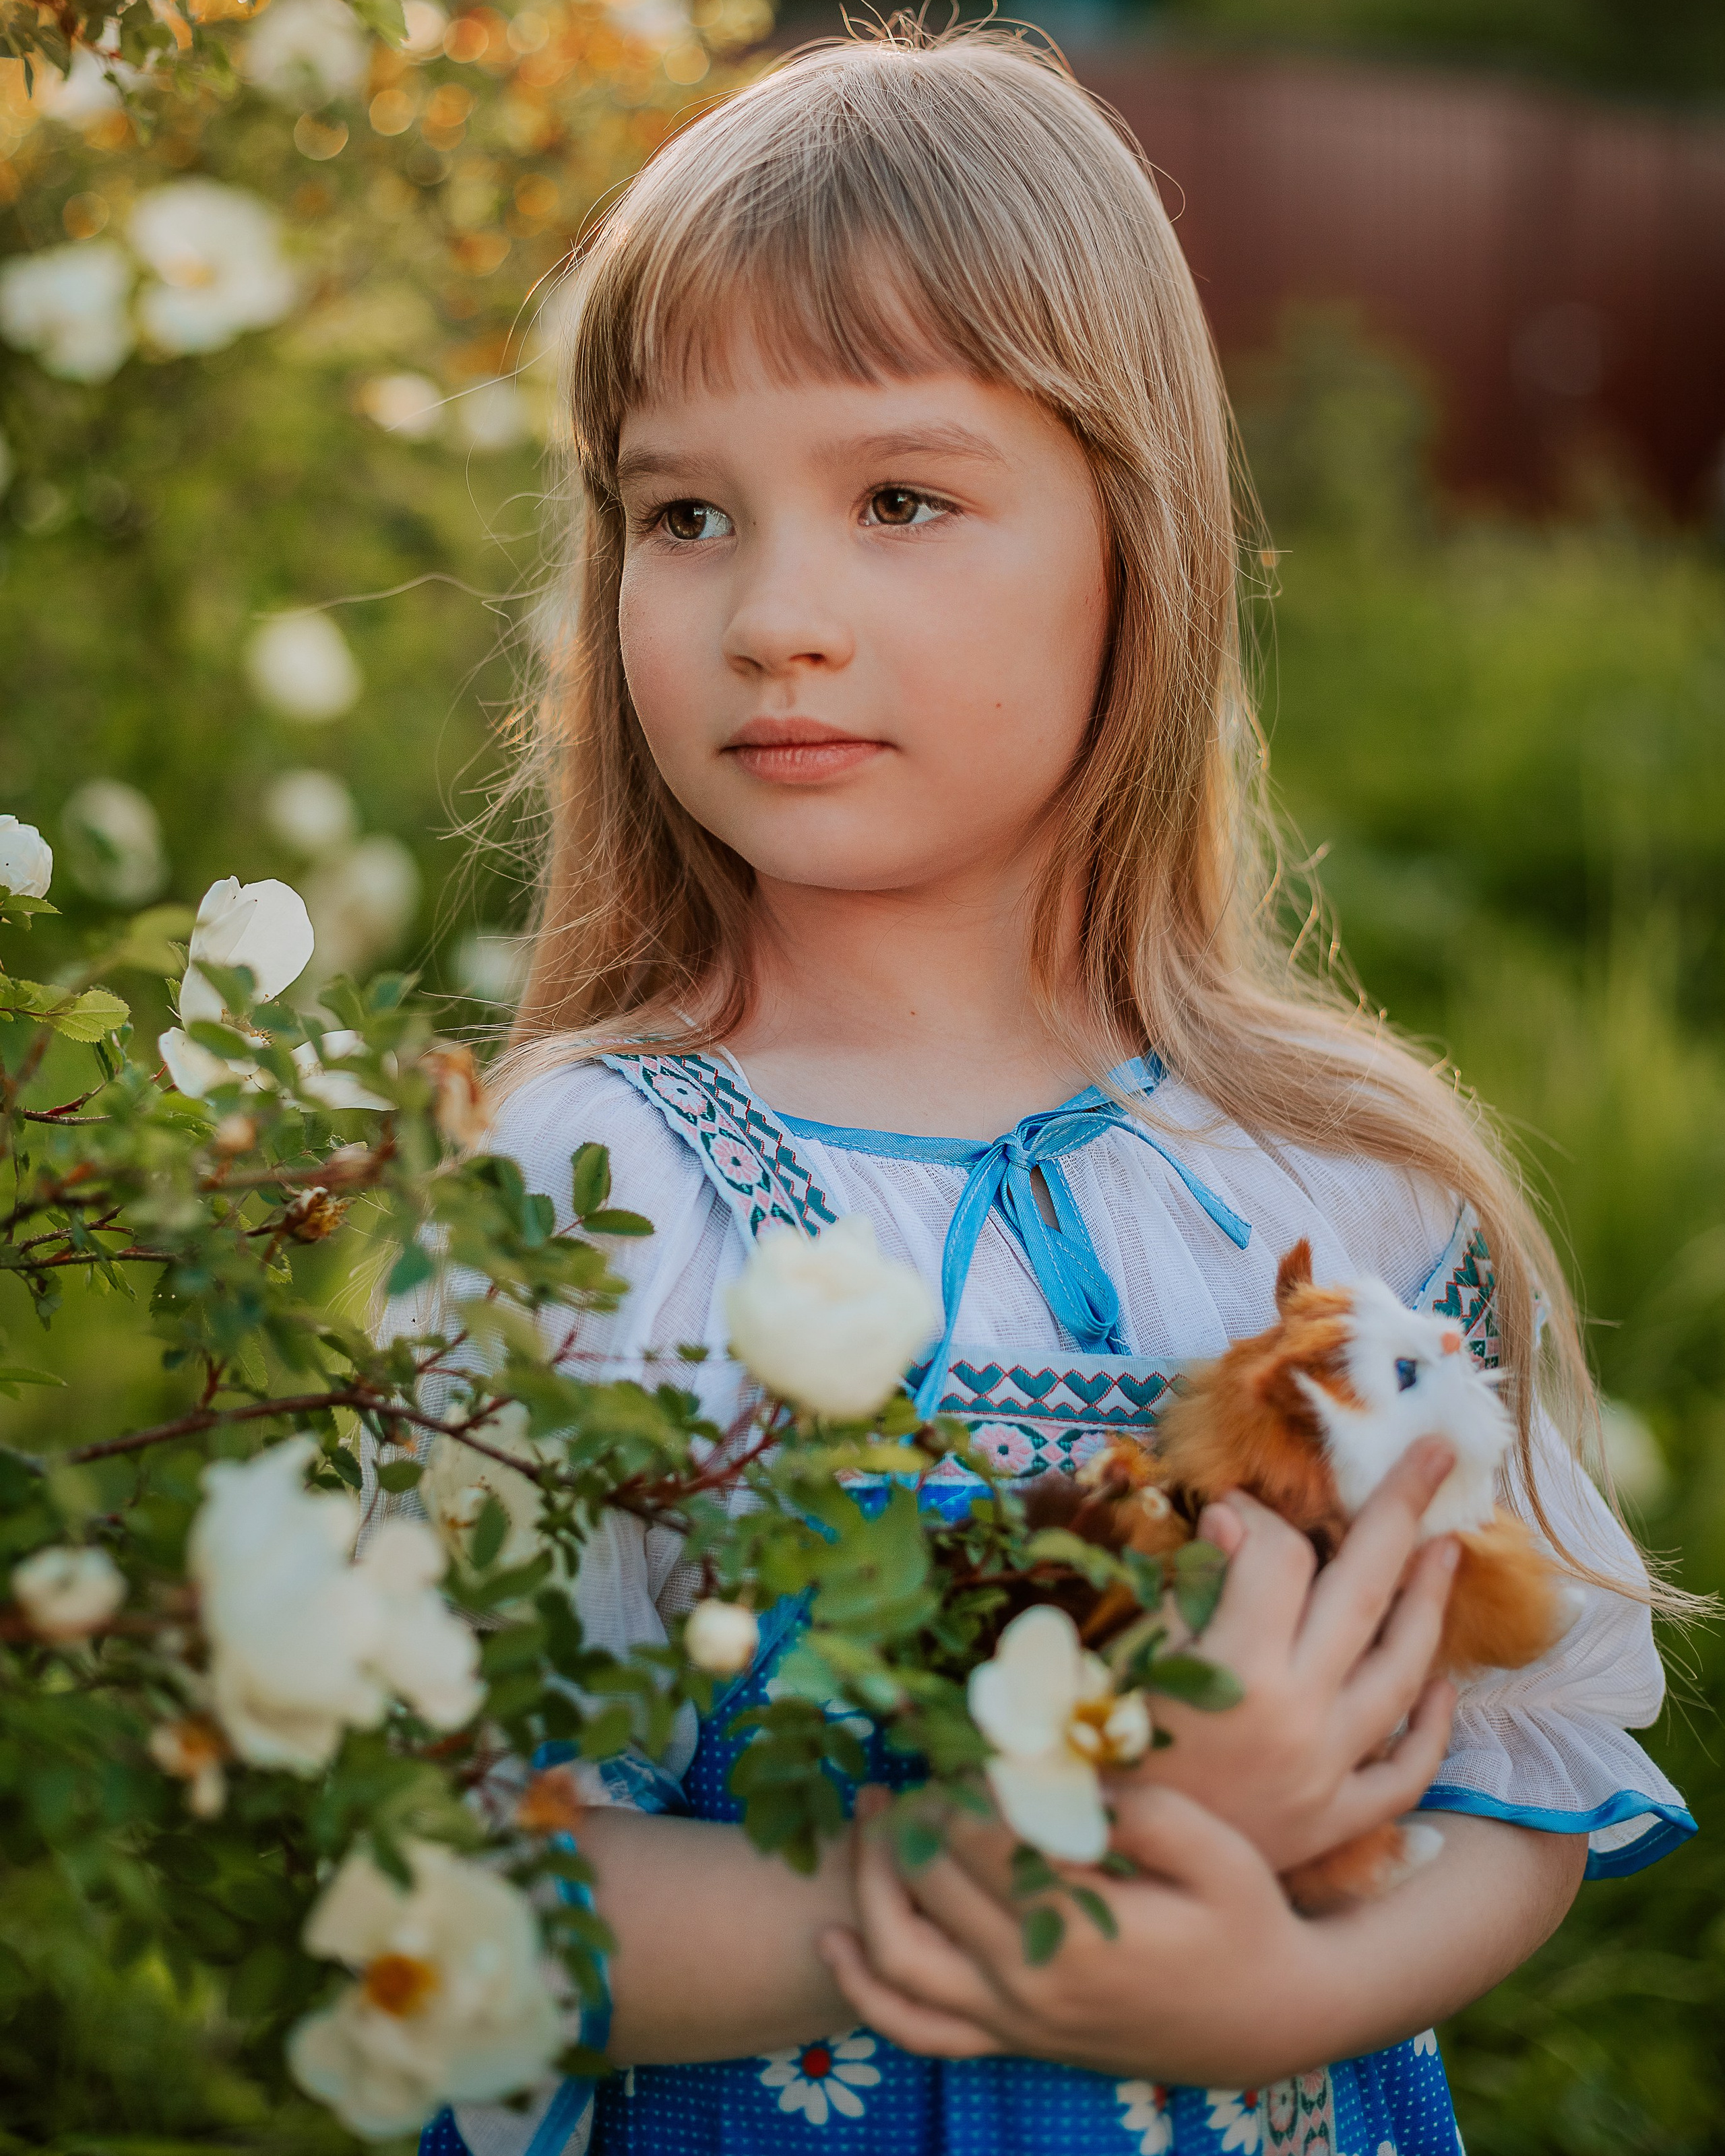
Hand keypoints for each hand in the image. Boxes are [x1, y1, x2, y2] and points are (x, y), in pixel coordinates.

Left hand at [818, 1784, 1340, 2085]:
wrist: (1270, 2023)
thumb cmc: (1246, 1921)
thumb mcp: (1213, 1849)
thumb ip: (1131, 1808)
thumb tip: (1051, 1770)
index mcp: (1079, 1933)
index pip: (981, 1838)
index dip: (958, 1774)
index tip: (952, 1724)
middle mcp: (1029, 1985)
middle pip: (929, 1884)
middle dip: (913, 1811)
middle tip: (922, 1756)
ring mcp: (1014, 2022)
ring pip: (900, 1959)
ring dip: (868, 1883)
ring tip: (870, 1815)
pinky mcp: (1012, 2041)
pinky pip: (917, 2029)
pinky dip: (865, 1990)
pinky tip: (835, 1940)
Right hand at [1122, 1436, 1461, 1871]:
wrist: (1101, 1889)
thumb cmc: (1091, 1757)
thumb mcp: (1124, 1658)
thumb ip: (1187, 1587)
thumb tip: (1231, 1516)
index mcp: (1235, 1667)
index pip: (1278, 1555)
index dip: (1259, 1517)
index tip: (1233, 1510)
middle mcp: (1299, 1716)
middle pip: (1366, 1588)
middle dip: (1401, 1508)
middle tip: (1434, 1451)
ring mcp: (1327, 1773)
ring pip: (1403, 1671)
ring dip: (1430, 1602)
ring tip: (1449, 1550)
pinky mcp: (1336, 1824)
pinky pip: (1404, 1767)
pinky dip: (1429, 1723)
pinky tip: (1438, 1685)